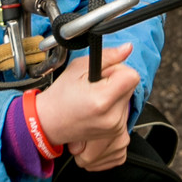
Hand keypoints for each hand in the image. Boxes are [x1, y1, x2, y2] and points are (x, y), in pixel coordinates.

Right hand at [34, 40, 137, 171]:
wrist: (50, 122)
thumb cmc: (60, 97)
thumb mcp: (78, 68)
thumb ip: (107, 56)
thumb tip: (127, 48)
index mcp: (102, 99)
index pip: (132, 76)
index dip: (119, 69)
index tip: (105, 73)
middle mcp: (112, 117)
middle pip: (131, 86)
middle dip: (117, 81)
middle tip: (96, 85)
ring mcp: (115, 127)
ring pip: (128, 98)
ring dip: (116, 94)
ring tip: (95, 97)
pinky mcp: (116, 132)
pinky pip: (125, 110)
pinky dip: (115, 106)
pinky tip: (99, 107)